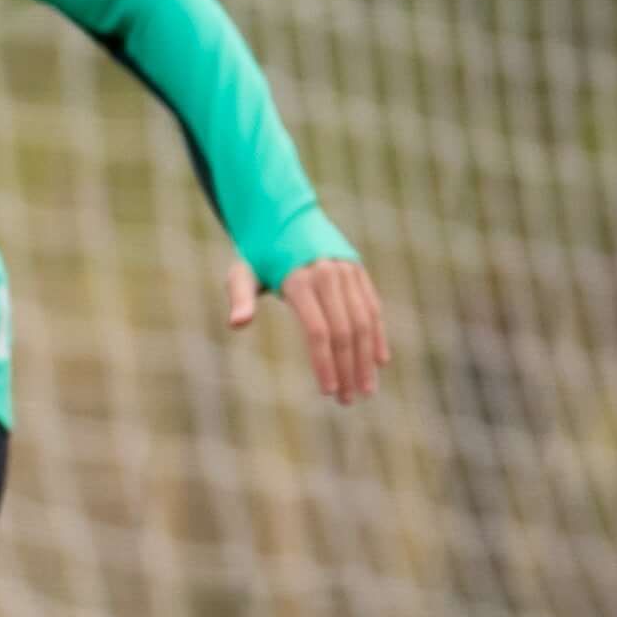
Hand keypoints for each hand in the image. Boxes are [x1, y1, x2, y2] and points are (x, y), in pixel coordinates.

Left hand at [230, 255, 390, 404]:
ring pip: (364, 322)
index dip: (325, 363)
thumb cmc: (257, 253)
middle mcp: (328, 275)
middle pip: (345, 331)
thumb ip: (239, 297)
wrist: (284, 215)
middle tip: (349, 401)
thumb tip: (237, 324)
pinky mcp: (359, 271)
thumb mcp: (241, 272)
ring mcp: (348, 272)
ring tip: (366, 389)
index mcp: (299, 280)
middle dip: (349, 369)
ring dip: (367, 359)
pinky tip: (379, 361)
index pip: (318, 331)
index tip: (328, 391)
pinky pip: (373, 307)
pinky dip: (378, 335)